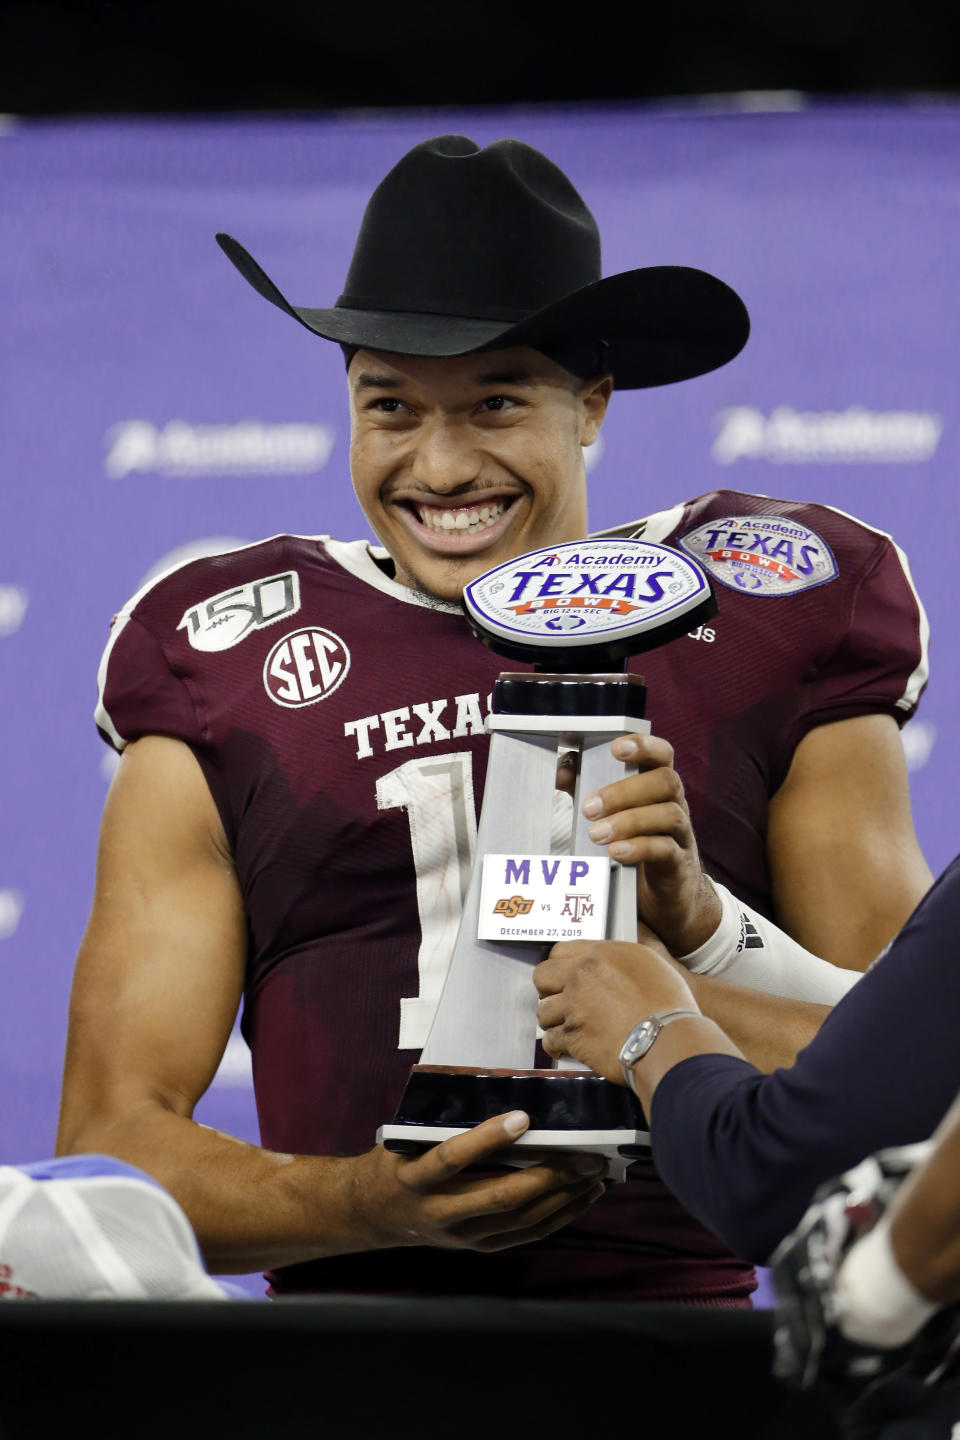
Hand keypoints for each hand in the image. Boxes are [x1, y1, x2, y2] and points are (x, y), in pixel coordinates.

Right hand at [353, 1111, 607, 1252]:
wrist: (373, 1213)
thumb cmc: (396, 1161)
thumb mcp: (406, 1138)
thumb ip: (443, 1123)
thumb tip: (497, 1089)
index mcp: (414, 1177)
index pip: (453, 1157)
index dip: (488, 1138)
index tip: (523, 1117)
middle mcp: (438, 1212)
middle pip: (500, 1197)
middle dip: (548, 1176)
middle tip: (584, 1154)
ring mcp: (461, 1236)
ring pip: (519, 1220)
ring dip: (562, 1198)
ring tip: (592, 1174)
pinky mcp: (478, 1247)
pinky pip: (525, 1235)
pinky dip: (558, 1217)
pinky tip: (581, 1198)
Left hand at [534, 940, 698, 1081]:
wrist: (668, 1039)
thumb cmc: (668, 1004)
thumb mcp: (647, 962)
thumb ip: (616, 960)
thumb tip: (604, 966)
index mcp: (599, 955)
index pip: (558, 951)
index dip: (560, 966)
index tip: (563, 977)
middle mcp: (581, 976)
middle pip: (541, 977)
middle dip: (549, 990)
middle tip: (562, 1001)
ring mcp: (573, 1007)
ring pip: (543, 1011)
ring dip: (554, 1020)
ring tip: (569, 1026)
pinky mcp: (572, 1037)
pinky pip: (550, 1041)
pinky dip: (558, 1046)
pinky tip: (569, 1047)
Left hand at [559, 734, 719, 954]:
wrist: (670, 894)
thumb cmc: (639, 843)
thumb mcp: (616, 814)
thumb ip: (590, 788)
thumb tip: (563, 767)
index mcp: (659, 787)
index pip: (663, 754)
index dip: (644, 745)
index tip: (616, 748)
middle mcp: (676, 804)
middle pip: (666, 781)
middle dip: (625, 790)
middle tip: (589, 807)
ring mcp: (681, 834)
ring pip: (668, 815)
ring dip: (629, 821)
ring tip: (596, 834)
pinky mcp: (678, 864)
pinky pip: (666, 850)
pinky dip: (639, 848)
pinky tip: (616, 853)